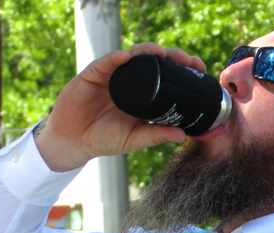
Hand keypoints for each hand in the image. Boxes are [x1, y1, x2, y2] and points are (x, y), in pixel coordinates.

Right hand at [35, 43, 206, 171]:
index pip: (166, 74)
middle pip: (153, 59)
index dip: (182, 68)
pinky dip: (115, 59)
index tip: (199, 67)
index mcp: (144, 92)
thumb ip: (156, 136)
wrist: (74, 141)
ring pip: (132, 55)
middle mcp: (131, 80)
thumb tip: (182, 136)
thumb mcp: (135, 139)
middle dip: (171, 55)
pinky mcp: (92, 75)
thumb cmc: (105, 139)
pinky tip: (125, 58)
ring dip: (147, 51)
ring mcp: (112, 75)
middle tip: (185, 59)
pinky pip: (104, 63)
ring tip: (160, 52)